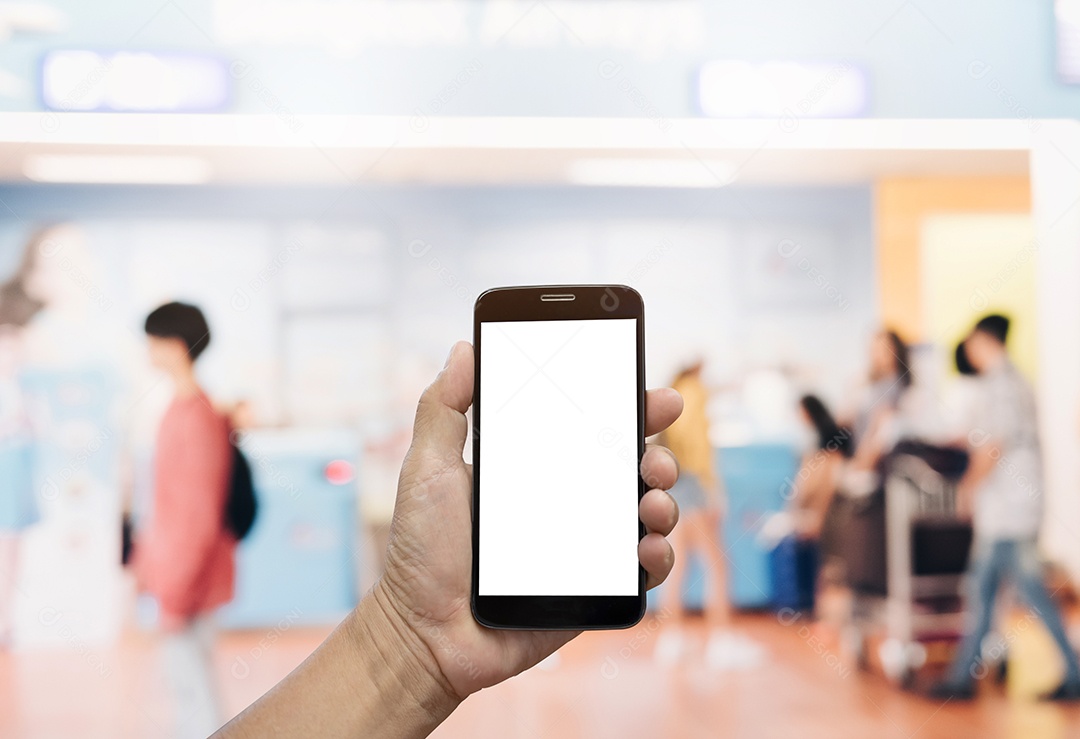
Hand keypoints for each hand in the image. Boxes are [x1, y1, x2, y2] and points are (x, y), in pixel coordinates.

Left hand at [372, 341, 682, 701]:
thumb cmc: (422, 549)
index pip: (593, 427)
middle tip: (652, 456)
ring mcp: (587, 545)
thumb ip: (442, 408)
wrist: (426, 631)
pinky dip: (657, 556)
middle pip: (633, 467)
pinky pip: (643, 570)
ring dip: (665, 500)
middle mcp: (570, 500)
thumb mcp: (427, 468)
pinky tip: (646, 549)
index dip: (630, 407)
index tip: (653, 395)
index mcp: (538, 466)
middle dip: (659, 453)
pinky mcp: (595, 589)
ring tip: (652, 503)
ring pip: (648, 513)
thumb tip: (464, 349)